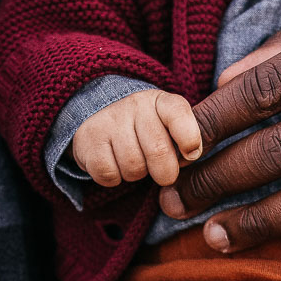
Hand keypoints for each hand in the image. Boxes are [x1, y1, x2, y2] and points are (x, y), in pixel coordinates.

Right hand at [71, 89, 203, 187]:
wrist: (97, 117)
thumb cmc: (144, 130)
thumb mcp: (168, 126)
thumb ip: (185, 138)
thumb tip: (193, 155)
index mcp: (160, 101)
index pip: (178, 113)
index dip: (189, 137)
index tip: (191, 154)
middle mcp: (134, 105)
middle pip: (158, 151)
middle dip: (164, 172)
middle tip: (161, 172)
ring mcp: (109, 120)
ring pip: (133, 167)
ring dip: (136, 174)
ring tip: (132, 161)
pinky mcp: (87, 139)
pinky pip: (109, 174)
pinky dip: (114, 179)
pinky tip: (113, 164)